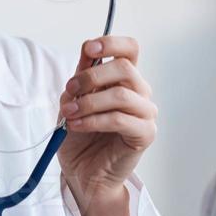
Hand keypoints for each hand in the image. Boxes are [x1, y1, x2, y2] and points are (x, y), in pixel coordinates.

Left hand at [56, 35, 157, 211]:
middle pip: (125, 68)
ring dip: (90, 102)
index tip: (88, 50)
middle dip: (91, 76)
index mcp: (123, 79)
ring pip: (122, 94)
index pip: (130, 49)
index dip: (111, 43)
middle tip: (70, 90)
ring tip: (70, 114)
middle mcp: (139, 92)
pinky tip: (77, 125)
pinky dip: (94, 120)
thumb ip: (81, 78)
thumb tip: (87, 54)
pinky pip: (121, 119)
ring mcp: (145, 113)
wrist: (82, 172)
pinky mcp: (145, 134)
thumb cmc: (79, 136)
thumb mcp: (72, 101)